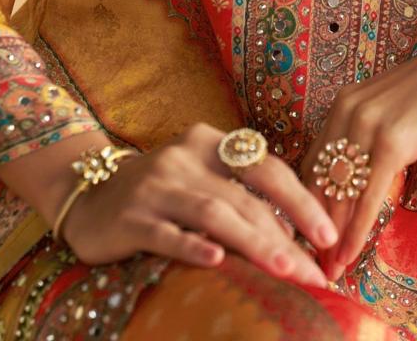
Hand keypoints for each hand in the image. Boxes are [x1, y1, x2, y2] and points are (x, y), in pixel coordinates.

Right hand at [60, 123, 338, 288]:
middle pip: (246, 197)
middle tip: (314, 273)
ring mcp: (157, 185)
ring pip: (215, 213)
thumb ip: (240, 194)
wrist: (87, 194)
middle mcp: (186, 157)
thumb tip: (299, 235)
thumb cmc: (161, 191)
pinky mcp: (131, 217)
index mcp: (212, 142)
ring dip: (254, 243)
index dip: (302, 201)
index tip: (329, 236)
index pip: (268, 168)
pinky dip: (193, 246)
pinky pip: (167, 233)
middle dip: (286, 235)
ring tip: (286, 270)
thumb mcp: (201, 178)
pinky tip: (216, 262)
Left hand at [301, 18, 416, 278]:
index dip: (307, 206)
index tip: (308, 237)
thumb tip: (364, 171)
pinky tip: (348, 257)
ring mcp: (368, 125)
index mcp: (344, 104)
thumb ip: (373, 134)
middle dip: (313, 228)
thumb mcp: (396, 109)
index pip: (313, 164)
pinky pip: (366, 197)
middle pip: (318, 183)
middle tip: (310, 266)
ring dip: (330, 239)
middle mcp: (347, 112)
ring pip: (338, 195)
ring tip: (326, 273)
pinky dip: (355, 233)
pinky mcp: (393, 141)